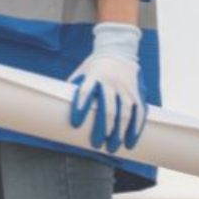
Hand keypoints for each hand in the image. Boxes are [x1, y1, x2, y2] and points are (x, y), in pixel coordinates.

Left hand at [68, 22, 146, 153]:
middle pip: (107, 108)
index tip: (75, 124)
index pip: (85, 92)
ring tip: (113, 147)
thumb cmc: (94, 67)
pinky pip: (139, 112)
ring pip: (124, 112)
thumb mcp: (82, 71)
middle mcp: (110, 82)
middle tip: (97, 144)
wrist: (118, 51)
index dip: (80, 108)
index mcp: (93, 75)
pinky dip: (135, 128)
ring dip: (119, 132)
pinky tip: (130, 141)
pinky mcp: (137, 92)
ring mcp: (125, 87)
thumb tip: (59, 106)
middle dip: (102, 128)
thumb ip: (74, 87)